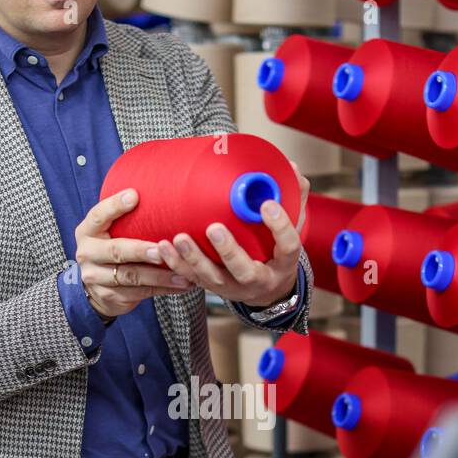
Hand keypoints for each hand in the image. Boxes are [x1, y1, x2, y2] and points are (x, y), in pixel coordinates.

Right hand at [74, 188, 196, 318]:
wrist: (95, 289)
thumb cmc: (112, 248)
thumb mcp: (110, 231)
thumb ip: (127, 218)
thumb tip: (166, 190)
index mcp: (88, 231)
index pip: (98, 215)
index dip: (115, 206)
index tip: (134, 195)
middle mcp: (88, 253)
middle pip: (116, 251)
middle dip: (140, 250)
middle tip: (162, 249)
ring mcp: (97, 277)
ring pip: (132, 276)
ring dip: (160, 275)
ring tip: (184, 273)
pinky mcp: (111, 297)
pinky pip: (142, 293)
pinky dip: (164, 289)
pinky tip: (183, 285)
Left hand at [154, 161, 309, 306]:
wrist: (268, 290)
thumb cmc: (277, 250)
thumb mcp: (294, 226)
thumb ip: (293, 197)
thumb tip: (290, 167)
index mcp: (284, 263)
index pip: (288, 246)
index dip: (279, 227)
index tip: (266, 205)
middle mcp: (260, 280)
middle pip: (245, 271)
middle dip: (229, 251)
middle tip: (214, 228)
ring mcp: (235, 287)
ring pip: (214, 279)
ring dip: (194, 259)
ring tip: (180, 238)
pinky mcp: (214, 288)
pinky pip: (193, 279)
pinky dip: (177, 264)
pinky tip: (164, 247)